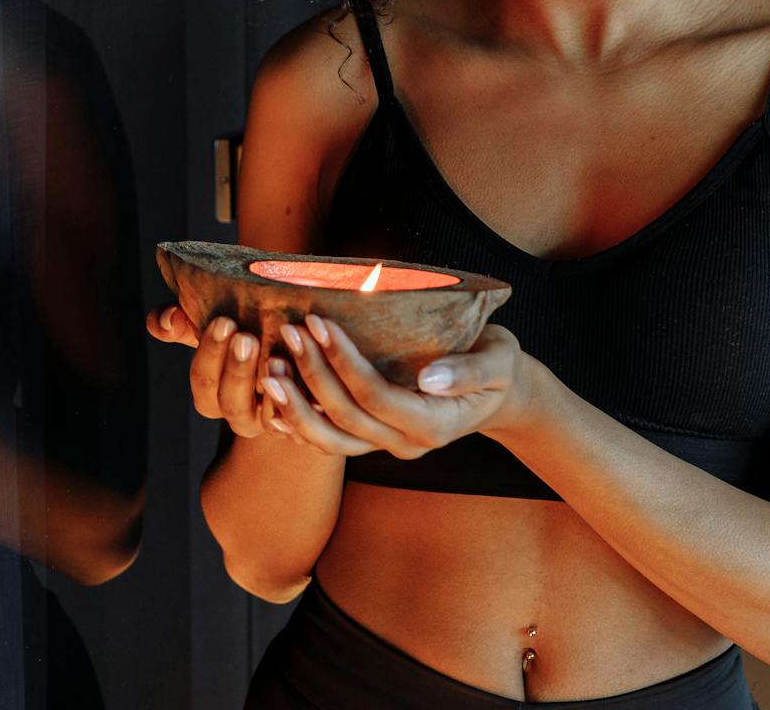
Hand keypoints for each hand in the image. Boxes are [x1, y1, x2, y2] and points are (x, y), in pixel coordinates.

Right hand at [146, 305, 289, 440]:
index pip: (203, 381)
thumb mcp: (213, 326)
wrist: (290, 350)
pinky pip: (294, 419)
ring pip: (262, 416)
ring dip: (268, 386)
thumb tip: (168, 319)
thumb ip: (183, 321)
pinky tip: (300, 371)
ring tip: (275, 356)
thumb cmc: (244, 332)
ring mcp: (268, 422)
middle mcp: (238, 414)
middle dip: (237, 369)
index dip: (211, 353)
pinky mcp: (297, 422)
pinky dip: (297, 398)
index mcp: (210, 394)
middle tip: (246, 337)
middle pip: (231, 401)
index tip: (224, 322)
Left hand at [264, 317, 524, 457]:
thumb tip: (430, 379)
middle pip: (346, 416)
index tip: (319, 322)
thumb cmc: (497, 364)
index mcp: (435, 425)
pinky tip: (270, 402)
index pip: (377, 397)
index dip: (344, 362)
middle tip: (288, 332)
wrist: (496, 390)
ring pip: (330, 440)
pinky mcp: (371, 439)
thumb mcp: (500, 361)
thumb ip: (469, 371)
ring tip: (268, 368)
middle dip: (312, 373)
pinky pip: (329, 442)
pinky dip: (297, 425)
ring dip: (295, 406)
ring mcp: (386, 446)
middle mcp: (406, 444)